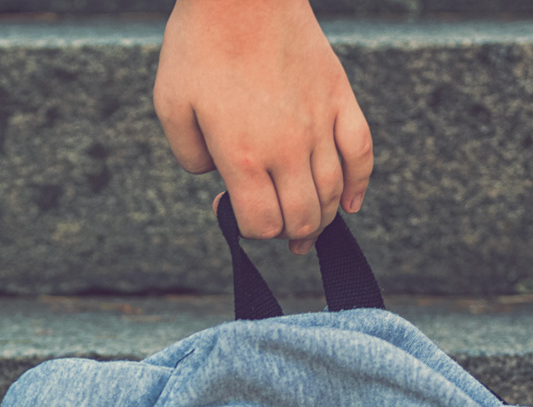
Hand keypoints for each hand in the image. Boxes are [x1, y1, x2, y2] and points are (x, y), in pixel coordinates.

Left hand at [152, 0, 372, 254]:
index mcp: (242, 154)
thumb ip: (189, 156)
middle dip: (290, 234)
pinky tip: (351, 203)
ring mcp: (318, 123)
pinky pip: (362, 152)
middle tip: (280, 234)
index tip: (237, 216)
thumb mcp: (170, 107)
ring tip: (310, 228)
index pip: (262, 223)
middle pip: (302, 217)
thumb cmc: (200, 45)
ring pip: (333, 192)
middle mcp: (286, 147)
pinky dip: (360, 184)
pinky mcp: (338, 97)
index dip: (250, 232)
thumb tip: (214, 177)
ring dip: (323, 218)